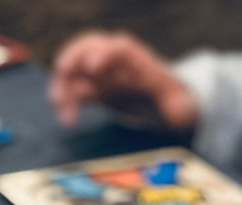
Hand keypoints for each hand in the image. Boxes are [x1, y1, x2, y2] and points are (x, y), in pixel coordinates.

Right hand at [49, 31, 198, 127]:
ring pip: (73, 68)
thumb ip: (178, 106)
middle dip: (71, 60)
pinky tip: (67, 119)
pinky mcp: (90, 85)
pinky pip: (71, 87)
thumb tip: (180, 111)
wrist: (159, 97)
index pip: (119, 48)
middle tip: (61, 79)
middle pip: (88, 47)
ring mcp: (99, 71)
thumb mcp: (178, 102)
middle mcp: (114, 59)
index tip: (92, 67)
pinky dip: (64, 101)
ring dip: (62, 86)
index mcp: (136, 59)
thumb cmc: (170, 96)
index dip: (104, 54)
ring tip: (62, 113)